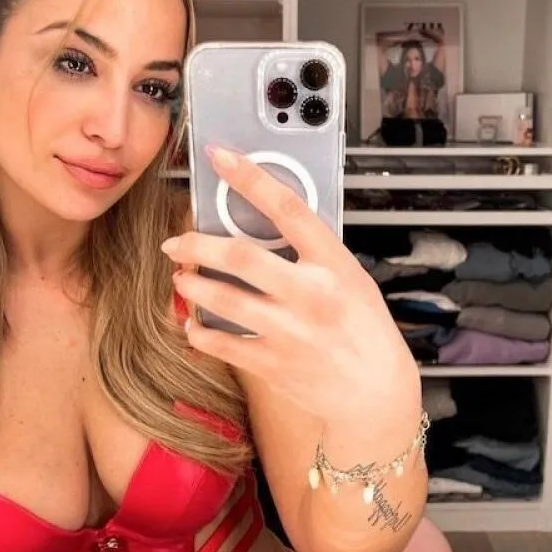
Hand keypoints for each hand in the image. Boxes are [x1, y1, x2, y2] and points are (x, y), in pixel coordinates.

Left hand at [160, 145, 418, 426]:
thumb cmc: (364, 329)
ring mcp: (290, 331)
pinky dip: (200, 332)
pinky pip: (222, 344)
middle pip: (240, 256)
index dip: (250, 178)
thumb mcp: (352, 277)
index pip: (287, 208)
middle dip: (197, 244)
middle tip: (176, 242)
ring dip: (193, 285)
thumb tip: (265, 223)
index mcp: (333, 264)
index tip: (222, 158)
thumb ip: (311, 252)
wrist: (376, 394)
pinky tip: (192, 323)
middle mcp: (310, 294)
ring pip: (223, 299)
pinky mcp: (273, 364)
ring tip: (182, 277)